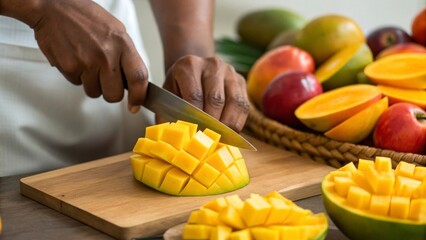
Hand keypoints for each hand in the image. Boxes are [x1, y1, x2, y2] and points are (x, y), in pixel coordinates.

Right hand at [30, 0, 147, 111]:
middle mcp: (106, 54)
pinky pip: (77, 84)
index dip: (139, 95)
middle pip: (114, 94)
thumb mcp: (116, 31)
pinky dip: (77, 76)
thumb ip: (126, 55)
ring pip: (95, 92)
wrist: (53, 7)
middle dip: (111, 93)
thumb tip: (133, 80)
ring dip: (92, 84)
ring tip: (88, 64)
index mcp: (122, 43)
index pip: (138, 77)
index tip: (136, 103)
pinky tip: (76, 60)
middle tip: (107, 83)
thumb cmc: (85, 17)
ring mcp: (87, 62)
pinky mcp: (69, 67)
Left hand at [162, 55, 249, 131]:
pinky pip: (244, 104)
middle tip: (209, 140)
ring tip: (221, 138)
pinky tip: (230, 132)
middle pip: (216, 99)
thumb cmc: (178, 87)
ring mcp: (229, 71)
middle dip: (213, 124)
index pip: (195, 96)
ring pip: (234, 101)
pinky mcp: (240, 80)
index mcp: (189, 66)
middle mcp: (211, 65)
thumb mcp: (168, 96)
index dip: (196, 119)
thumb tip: (176, 136)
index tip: (195, 135)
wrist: (192, 70)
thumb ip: (169, 114)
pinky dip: (238, 121)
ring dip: (228, 123)